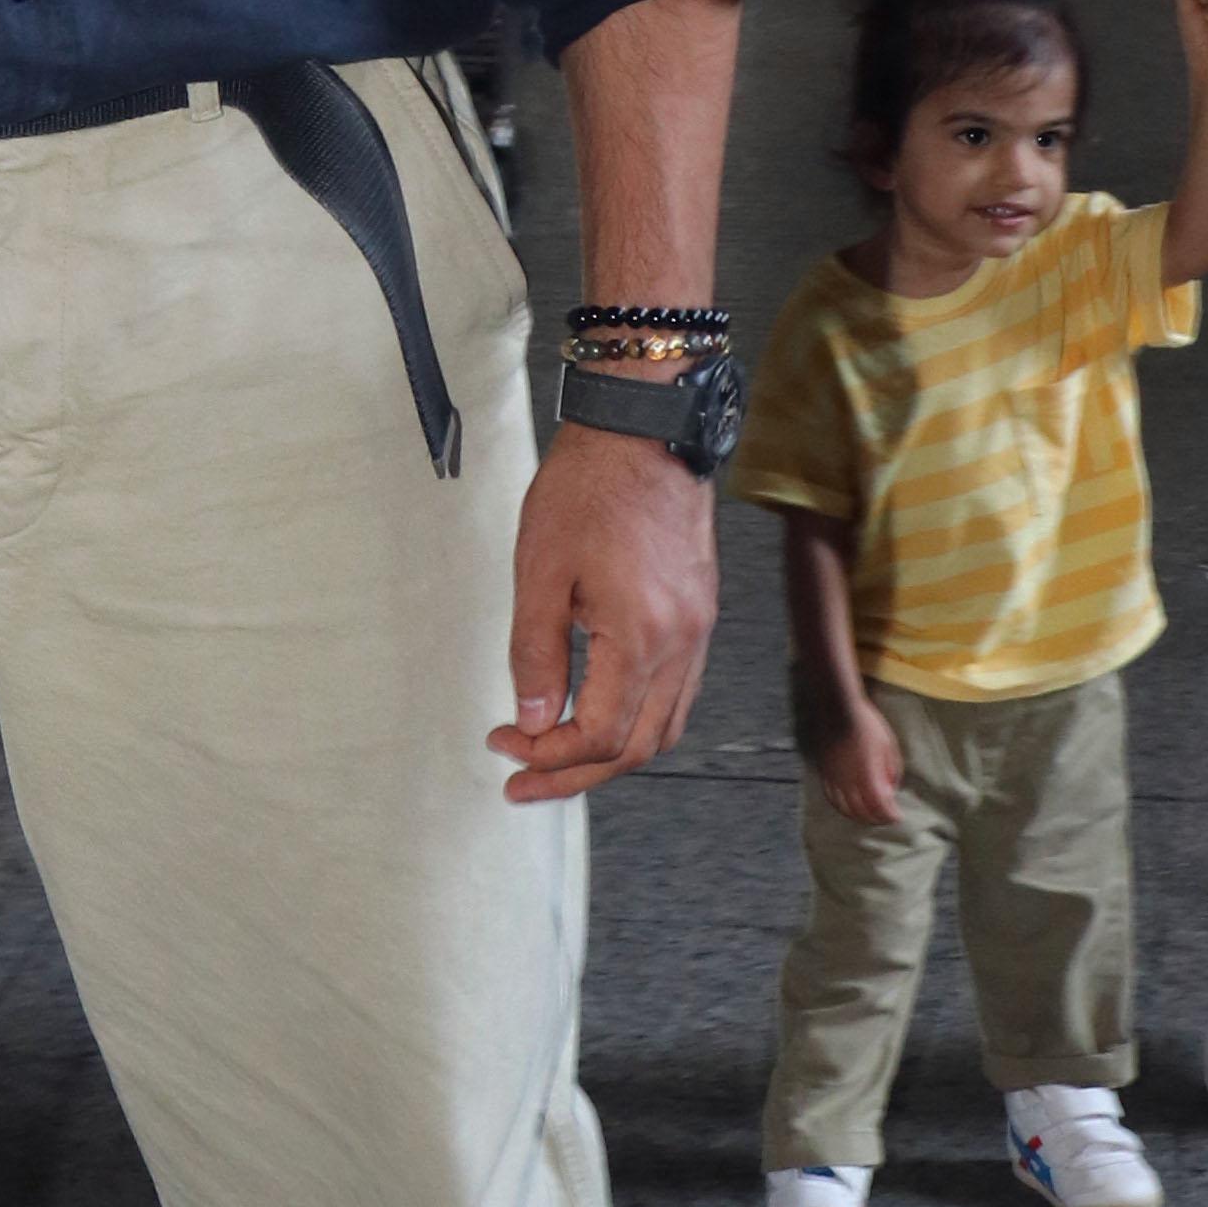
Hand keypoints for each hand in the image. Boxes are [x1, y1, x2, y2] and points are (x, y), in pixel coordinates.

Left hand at [487, 420, 716, 804]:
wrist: (645, 428)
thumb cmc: (590, 486)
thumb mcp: (540, 572)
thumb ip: (535, 655)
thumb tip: (533, 722)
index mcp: (642, 636)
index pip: (601, 736)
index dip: (549, 757)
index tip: (506, 746)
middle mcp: (682, 642)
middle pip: (638, 747)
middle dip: (576, 773)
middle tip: (524, 778)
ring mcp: (699, 630)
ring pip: (665, 727)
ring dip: (612, 753)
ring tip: (559, 756)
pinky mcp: (701, 614)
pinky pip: (679, 692)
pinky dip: (640, 719)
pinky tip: (603, 711)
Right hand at [811, 696, 906, 829]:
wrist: (838, 709)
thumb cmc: (867, 725)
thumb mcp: (888, 745)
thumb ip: (891, 771)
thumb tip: (891, 792)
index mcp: (867, 773)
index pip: (879, 805)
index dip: (890, 815)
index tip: (898, 816)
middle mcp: (848, 780)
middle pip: (862, 811)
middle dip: (877, 818)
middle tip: (886, 818)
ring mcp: (834, 778)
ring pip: (845, 808)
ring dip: (860, 817)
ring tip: (870, 817)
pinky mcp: (824, 774)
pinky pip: (832, 798)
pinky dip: (842, 808)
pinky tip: (850, 808)